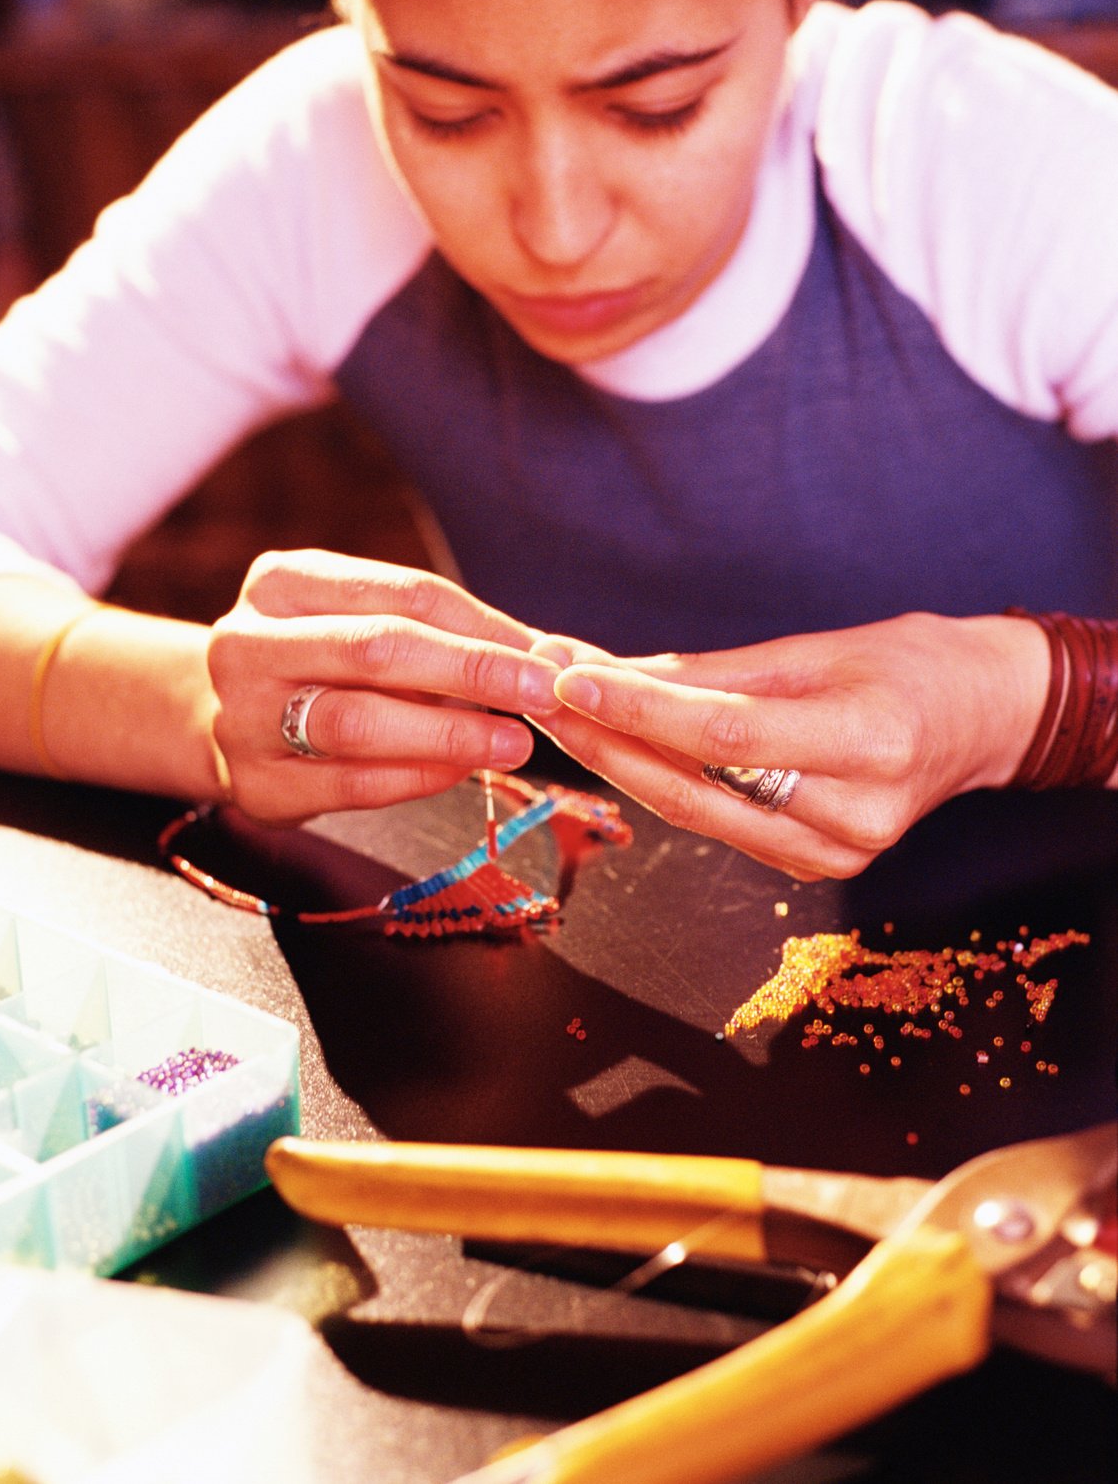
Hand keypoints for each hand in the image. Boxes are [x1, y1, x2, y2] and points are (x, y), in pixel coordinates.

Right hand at [207, 549, 560, 820]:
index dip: (483, 624)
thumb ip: (440, 631)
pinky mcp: (254, 784)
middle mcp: (247, 642)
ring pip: (357, 721)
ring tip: (513, 743)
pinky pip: (349, 784)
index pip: (403, 593)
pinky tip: (461, 772)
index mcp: (283, 582)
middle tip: (541, 694)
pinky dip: (415, 778)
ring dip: (449, 733)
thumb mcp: (364, 622)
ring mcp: (241, 716)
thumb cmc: (323, 663)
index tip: (546, 653)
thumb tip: (547, 654)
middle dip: (472, 670)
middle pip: (377, 648)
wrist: (228, 720)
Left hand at [530, 613, 1049, 879]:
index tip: (569, 678)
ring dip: (622, 764)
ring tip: (564, 715)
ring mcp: (834, 855)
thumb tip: (609, 672)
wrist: (976, 723)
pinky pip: (719, 826)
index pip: (725, 734)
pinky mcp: (814, 868)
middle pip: (698, 787)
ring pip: (697, 814)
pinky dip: (664, 786)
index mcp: (868, 745)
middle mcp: (853, 817)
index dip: (640, 709)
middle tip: (542, 696)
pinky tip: (620, 750)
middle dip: (608, 741)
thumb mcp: (816, 649)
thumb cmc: (905, 669)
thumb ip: (711, 673)